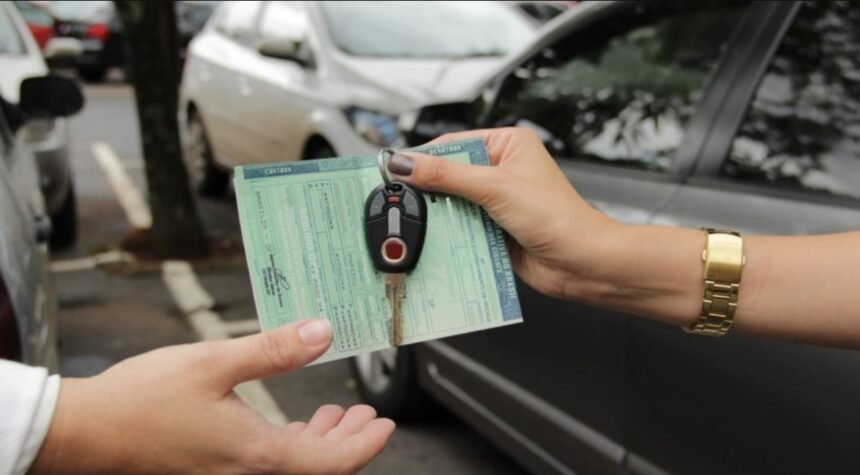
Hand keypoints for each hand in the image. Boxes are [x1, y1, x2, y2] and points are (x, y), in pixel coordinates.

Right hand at [31, 319, 394, 474]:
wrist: (86, 433)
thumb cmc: (141, 401)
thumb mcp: (214, 362)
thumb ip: (274, 350)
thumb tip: (322, 332)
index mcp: (256, 453)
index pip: (332, 462)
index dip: (365, 444)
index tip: (384, 424)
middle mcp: (247, 474)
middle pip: (318, 469)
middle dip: (349, 442)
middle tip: (367, 416)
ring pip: (294, 468)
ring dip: (321, 442)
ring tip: (336, 416)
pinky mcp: (212, 470)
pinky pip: (268, 465)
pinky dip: (291, 445)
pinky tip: (290, 424)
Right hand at [390, 127, 618, 298]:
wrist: (580, 263)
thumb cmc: (556, 217)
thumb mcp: (494, 187)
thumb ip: (446, 175)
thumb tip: (405, 163)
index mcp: (509, 145)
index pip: (453, 144)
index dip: (423, 157)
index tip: (394, 168)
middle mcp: (503, 170)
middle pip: (450, 175)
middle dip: (429, 190)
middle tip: (399, 198)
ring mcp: (498, 201)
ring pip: (453, 204)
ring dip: (440, 215)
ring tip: (416, 222)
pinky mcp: (495, 229)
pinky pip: (462, 227)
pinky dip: (449, 234)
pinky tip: (435, 240)